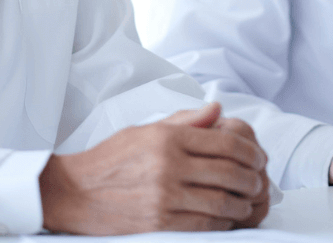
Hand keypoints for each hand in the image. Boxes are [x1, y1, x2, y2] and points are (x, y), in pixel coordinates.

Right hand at [39, 102, 268, 233]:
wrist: (74, 192)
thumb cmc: (110, 160)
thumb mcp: (145, 130)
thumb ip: (185, 121)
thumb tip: (217, 109)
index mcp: (167, 138)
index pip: (226, 141)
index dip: (250, 151)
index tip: (258, 157)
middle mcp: (168, 165)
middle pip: (230, 172)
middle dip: (252, 178)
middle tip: (258, 181)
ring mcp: (164, 196)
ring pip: (222, 201)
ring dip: (241, 203)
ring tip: (245, 201)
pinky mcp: (159, 223)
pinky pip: (204, 224)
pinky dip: (222, 222)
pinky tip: (225, 218)